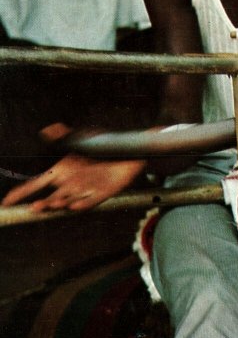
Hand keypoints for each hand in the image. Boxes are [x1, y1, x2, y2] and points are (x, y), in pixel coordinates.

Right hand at [1, 124, 145, 211]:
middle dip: (41, 204)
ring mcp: (84, 190)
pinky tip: (73, 207)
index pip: (36, 184)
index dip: (21, 193)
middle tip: (32, 207)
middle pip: (50, 198)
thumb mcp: (80, 138)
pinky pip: (89, 203)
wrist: (127, 151)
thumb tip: (48, 129)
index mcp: (60, 171)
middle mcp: (70, 184)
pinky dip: (81, 205)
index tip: (6, 202)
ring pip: (67, 202)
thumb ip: (63, 135)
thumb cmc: (101, 144)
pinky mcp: (100, 195)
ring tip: (50, 205)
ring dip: (58, 205)